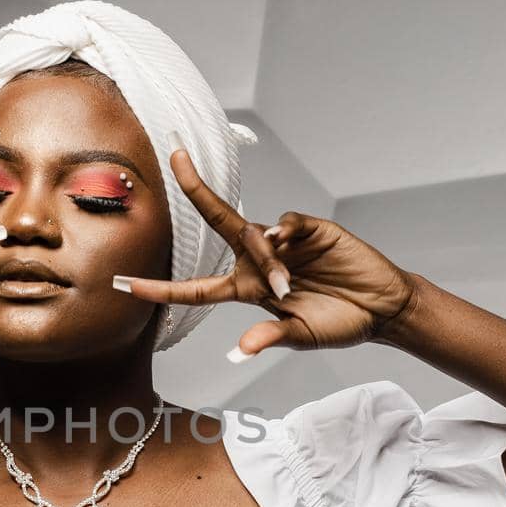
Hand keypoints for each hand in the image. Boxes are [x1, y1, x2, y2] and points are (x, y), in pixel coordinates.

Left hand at [113, 144, 419, 358]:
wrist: (383, 308)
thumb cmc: (339, 323)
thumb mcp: (301, 337)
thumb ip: (270, 338)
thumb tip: (239, 351)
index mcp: (247, 289)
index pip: (194, 288)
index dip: (159, 288)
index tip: (122, 284)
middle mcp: (259, 260)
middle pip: (218, 222)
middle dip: (195, 189)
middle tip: (174, 155)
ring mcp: (285, 242)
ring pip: (254, 232)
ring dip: (265, 256)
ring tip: (289, 288)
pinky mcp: (311, 229)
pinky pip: (287, 223)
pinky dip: (283, 232)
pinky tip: (289, 243)